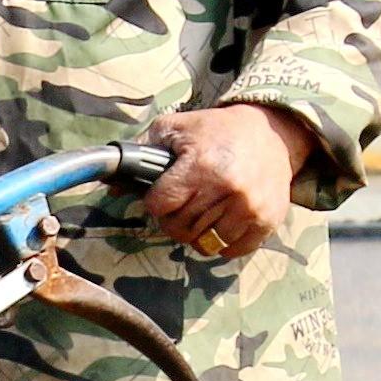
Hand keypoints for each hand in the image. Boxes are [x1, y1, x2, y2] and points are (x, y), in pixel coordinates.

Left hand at [138, 102, 313, 261]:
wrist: (270, 133)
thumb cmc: (216, 131)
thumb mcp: (175, 128)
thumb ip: (140, 154)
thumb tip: (110, 186)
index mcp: (202, 165)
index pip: (160, 206)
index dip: (156, 202)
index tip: (164, 194)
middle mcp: (228, 188)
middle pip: (180, 228)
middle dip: (174, 219)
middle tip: (183, 204)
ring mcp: (250, 208)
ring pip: (204, 243)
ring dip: (197, 232)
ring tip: (202, 212)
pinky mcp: (266, 221)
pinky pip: (231, 251)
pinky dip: (221, 242)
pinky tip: (221, 222)